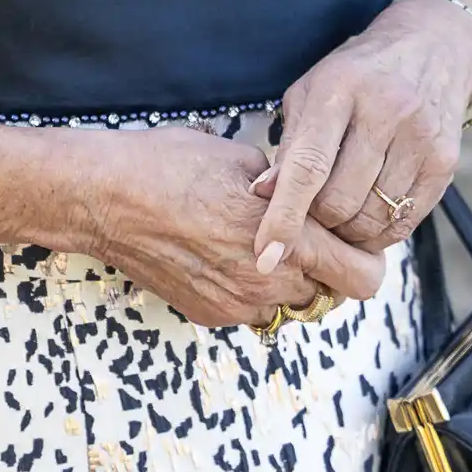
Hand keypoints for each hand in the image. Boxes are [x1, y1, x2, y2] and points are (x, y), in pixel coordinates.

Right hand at [81, 127, 385, 327]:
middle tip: (304, 232)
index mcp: (287, 239)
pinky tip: (222, 249)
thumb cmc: (170, 164)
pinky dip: (249, 285)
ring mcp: (236, 304)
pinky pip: (250, 307)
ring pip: (288, 302)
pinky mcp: (208, 314)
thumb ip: (289, 189)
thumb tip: (309, 198)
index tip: (353, 237)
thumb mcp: (244, 157)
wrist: (106, 196)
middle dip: (325, 265)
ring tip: (255, 238)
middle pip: (330, 293)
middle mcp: (267, 282)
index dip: (366, 257)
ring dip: (286, 278)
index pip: (364, 276)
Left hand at [250, 0, 471, 261]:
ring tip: (338, 211)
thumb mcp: (311, 92)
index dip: (284, 216)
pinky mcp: (445, 163)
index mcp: (338, 89)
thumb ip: (289, 145)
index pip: (307, 167)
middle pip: (339, 202)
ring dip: (347, 231)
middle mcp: (384, 111)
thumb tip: (261, 195)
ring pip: (371, 219)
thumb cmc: (355, 75)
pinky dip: (379, 231)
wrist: (431, 49)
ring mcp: (420, 138)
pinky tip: (368, 213)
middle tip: (310, 211)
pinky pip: (405, 222)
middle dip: (317, 221)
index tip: (265, 255)